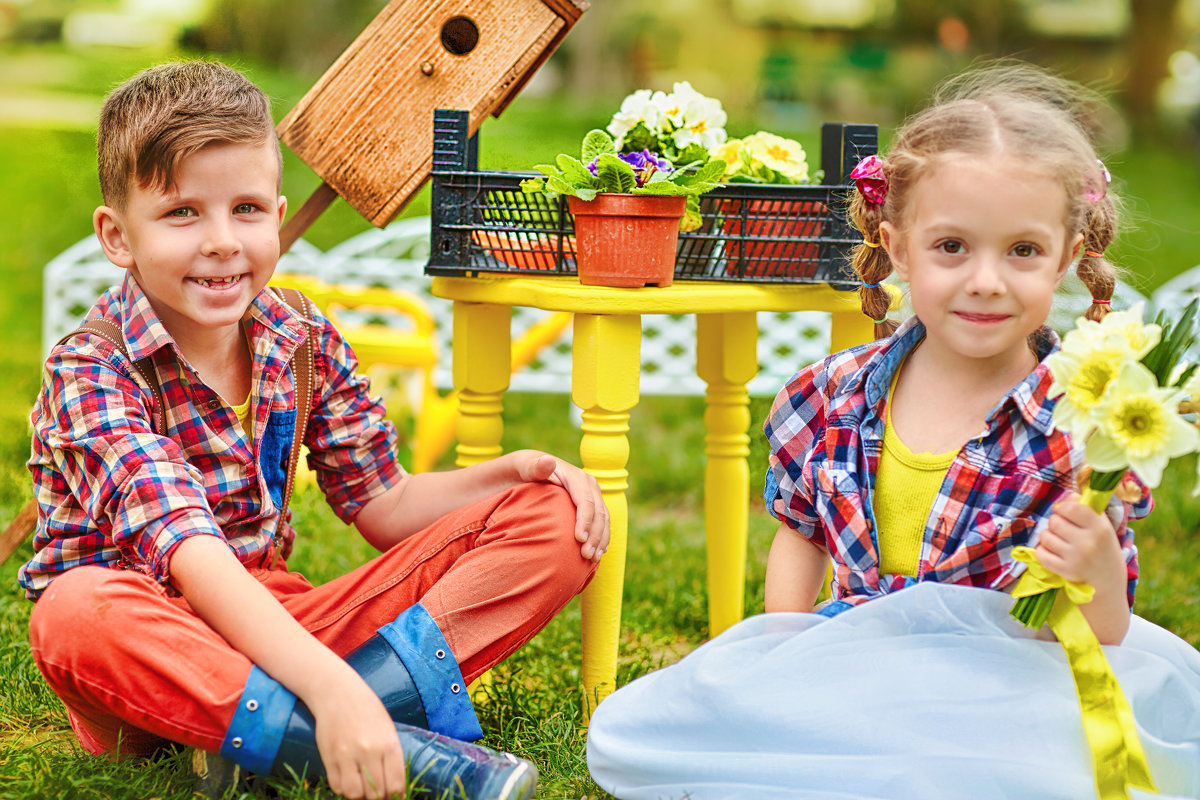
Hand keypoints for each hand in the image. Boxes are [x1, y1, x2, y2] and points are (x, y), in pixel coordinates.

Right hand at [308, 675, 406, 798]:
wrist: (337, 692)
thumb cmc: (367, 709)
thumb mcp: (387, 728)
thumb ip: (391, 755)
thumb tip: (395, 787)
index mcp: (388, 743)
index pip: (396, 784)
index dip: (396, 795)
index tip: (395, 795)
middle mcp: (368, 751)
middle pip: (376, 794)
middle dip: (379, 796)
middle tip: (378, 790)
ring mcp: (346, 755)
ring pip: (355, 794)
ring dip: (360, 794)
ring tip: (363, 785)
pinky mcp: (329, 757)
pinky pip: (337, 786)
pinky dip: (343, 788)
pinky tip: (349, 778)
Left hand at [516, 450, 609, 561]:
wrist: (530, 470)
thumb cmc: (524, 471)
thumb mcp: (525, 467)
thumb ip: (535, 467)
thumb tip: (548, 461)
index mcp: (575, 476)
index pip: (585, 500)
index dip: (584, 520)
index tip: (579, 539)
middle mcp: (588, 485)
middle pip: (598, 512)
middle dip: (595, 535)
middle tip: (586, 556)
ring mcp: (593, 496)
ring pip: (604, 520)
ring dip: (600, 540)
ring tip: (593, 559)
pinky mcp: (593, 506)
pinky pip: (602, 523)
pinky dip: (602, 539)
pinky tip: (598, 554)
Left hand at [1033, 493, 1124, 588]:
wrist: (1108, 579)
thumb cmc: (1102, 546)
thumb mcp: (1101, 525)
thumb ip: (1086, 508)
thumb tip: (1068, 496)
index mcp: (1100, 528)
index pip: (1071, 507)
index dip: (1063, 507)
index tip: (1064, 512)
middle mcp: (1088, 543)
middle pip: (1054, 521)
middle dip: (1056, 522)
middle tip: (1064, 529)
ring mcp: (1076, 558)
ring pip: (1045, 536)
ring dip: (1048, 536)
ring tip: (1060, 541)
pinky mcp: (1065, 571)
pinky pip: (1040, 553)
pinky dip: (1043, 550)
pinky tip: (1054, 552)